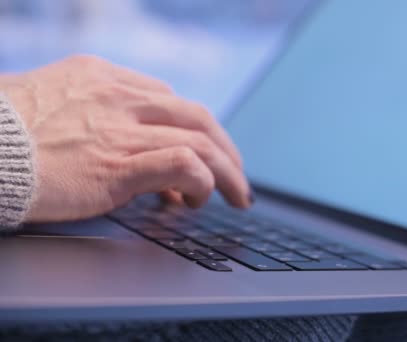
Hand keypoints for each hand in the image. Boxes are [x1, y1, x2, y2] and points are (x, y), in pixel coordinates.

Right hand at [0, 55, 250, 222]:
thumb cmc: (4, 135)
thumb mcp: (51, 104)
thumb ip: (93, 119)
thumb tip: (121, 151)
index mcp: (103, 78)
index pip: (169, 100)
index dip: (193, 131)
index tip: (200, 155)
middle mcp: (119, 97)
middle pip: (198, 117)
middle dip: (227, 149)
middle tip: (237, 175)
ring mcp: (120, 129)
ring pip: (201, 141)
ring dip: (228, 172)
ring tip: (237, 196)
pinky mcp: (117, 165)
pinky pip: (182, 164)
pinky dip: (201, 181)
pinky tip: (195, 199)